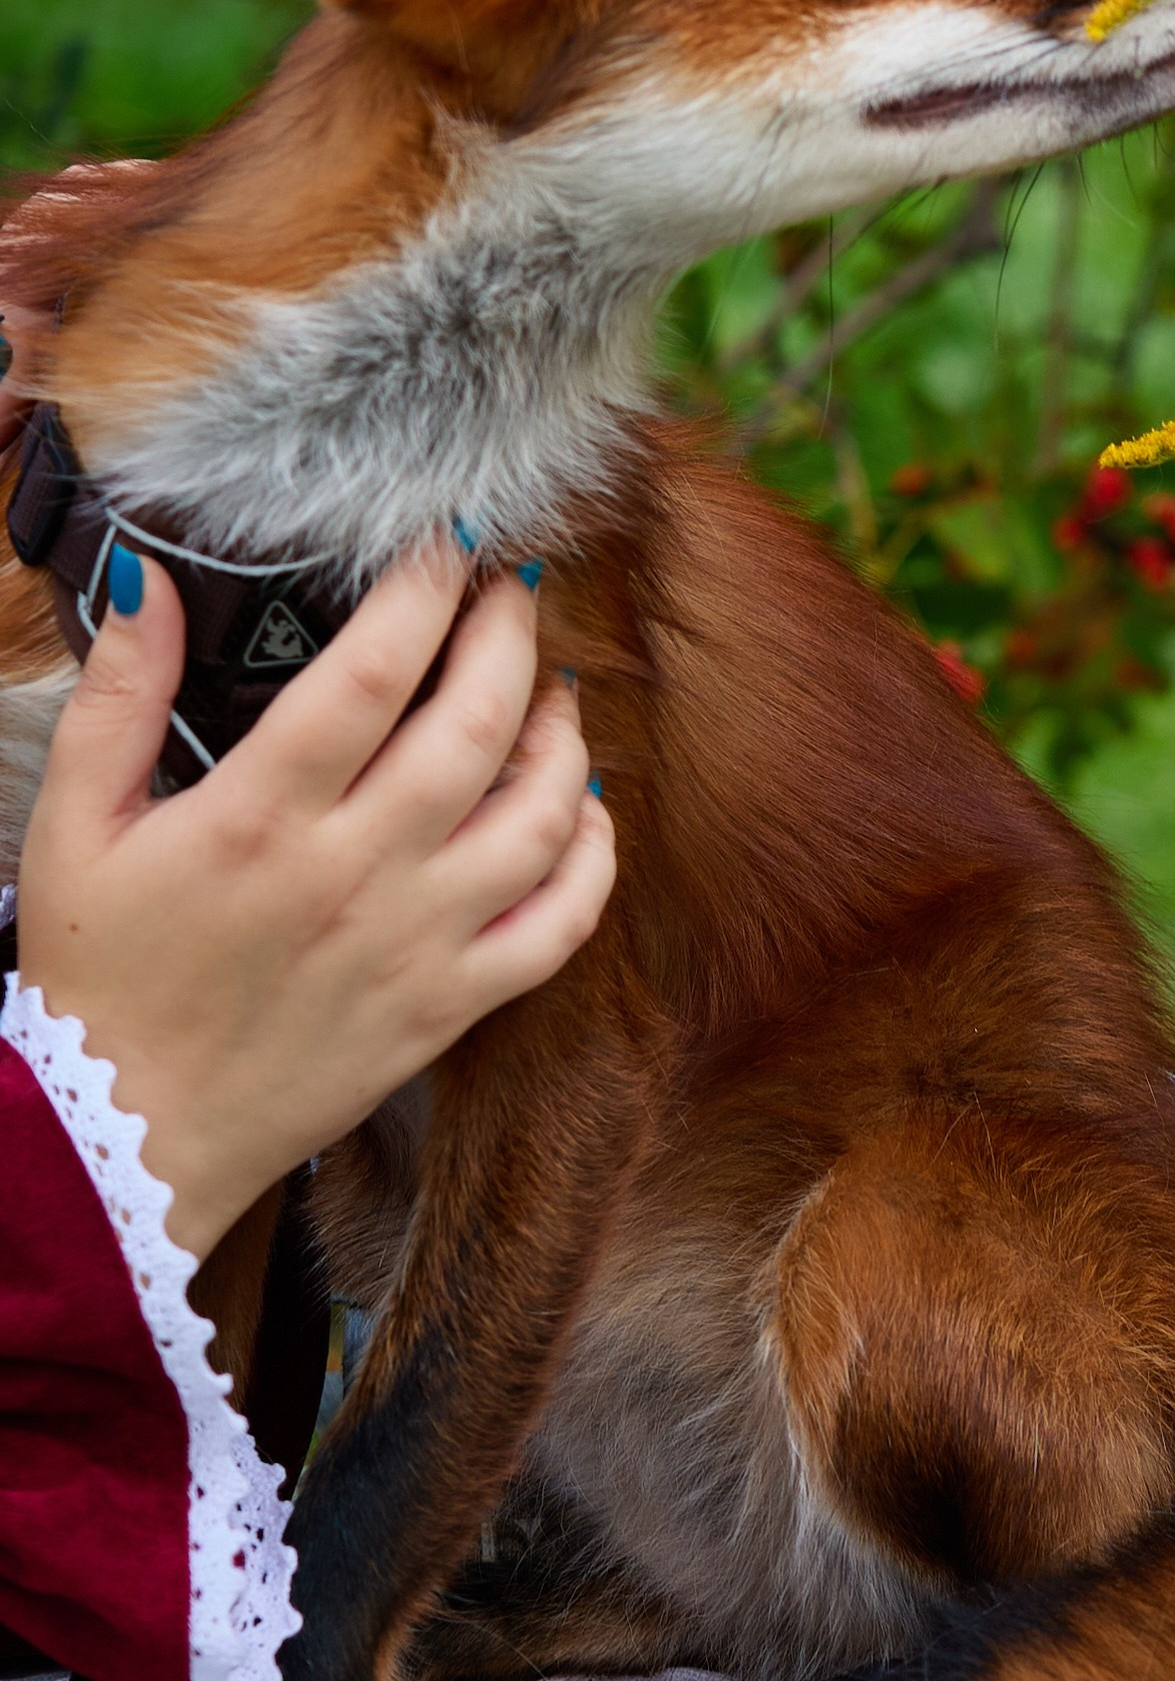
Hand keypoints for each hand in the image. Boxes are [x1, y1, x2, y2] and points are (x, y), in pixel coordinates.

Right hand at [16, 542, 614, 1261]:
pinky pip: (564, 924)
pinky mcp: (452, 1007)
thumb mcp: (75, 824)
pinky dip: (592, 855)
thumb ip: (119, 696)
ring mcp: (418, 943)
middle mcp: (356, 872)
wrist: (124, 1139)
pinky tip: (582, 809)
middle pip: (479, 722)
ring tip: (547, 690)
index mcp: (260, 817)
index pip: (376, 670)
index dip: (428, 589)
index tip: (449, 541)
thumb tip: (153, 584)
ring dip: (564, 734)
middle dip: (512, 633)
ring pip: (543, 814)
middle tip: (512, 590)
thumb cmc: (99, 976)